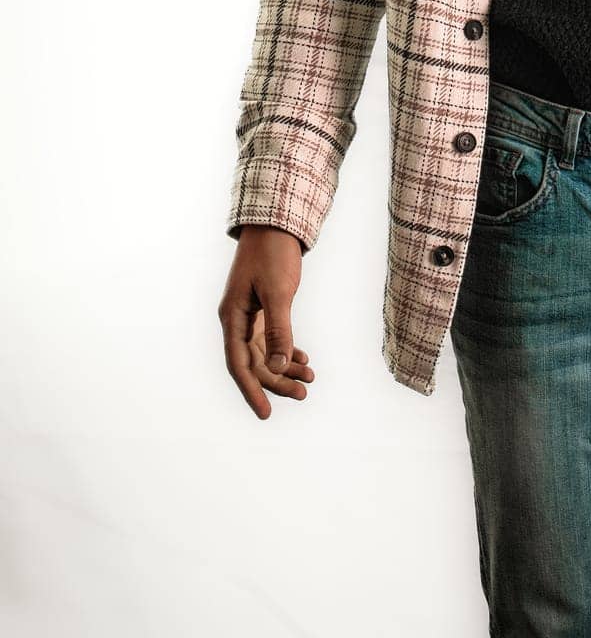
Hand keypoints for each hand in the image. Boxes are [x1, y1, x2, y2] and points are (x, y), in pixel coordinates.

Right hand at [219, 227, 314, 417]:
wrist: (276, 223)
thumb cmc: (274, 254)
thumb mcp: (278, 293)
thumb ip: (279, 330)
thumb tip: (279, 368)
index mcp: (232, 318)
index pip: (240, 365)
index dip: (252, 391)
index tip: (266, 414)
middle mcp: (236, 320)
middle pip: (254, 362)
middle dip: (277, 381)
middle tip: (304, 393)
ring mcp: (249, 314)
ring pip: (265, 352)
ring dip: (285, 367)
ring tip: (310, 379)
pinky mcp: (262, 308)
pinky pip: (272, 338)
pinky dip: (287, 350)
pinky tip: (304, 360)